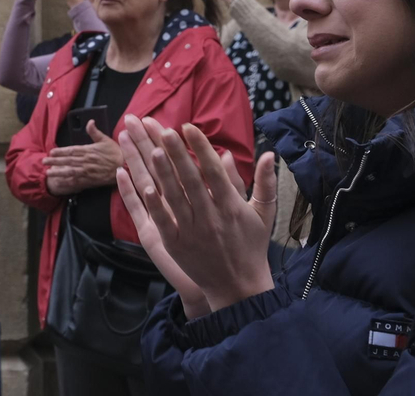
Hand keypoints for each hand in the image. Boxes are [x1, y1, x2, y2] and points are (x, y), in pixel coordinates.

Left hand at [43, 121, 121, 195]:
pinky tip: (60, 183)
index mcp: (89, 150)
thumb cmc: (116, 153)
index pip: (71, 150)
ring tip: (48, 172)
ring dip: (58, 171)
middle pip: (67, 161)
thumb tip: (90, 121)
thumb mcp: (106, 139)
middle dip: (55, 161)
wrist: (126, 167)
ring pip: (70, 171)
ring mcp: (88, 171)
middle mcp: (86, 161)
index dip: (60, 152)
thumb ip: (95, 132)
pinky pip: (77, 181)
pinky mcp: (91, 180)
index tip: (51, 152)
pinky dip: (68, 182)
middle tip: (44, 162)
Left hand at [118, 115, 275, 313]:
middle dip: (177, 154)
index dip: (200, 148)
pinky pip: (164, 222)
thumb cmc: (251, 247)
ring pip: (175, 198)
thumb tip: (269, 153)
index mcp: (231, 206)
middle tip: (164, 130)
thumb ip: (265, 182)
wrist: (239, 287)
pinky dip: (155, 205)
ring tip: (151, 149)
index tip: (188, 127)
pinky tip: (145, 187)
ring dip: (163, 174)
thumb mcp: (263, 214)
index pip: (213, 171)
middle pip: (191, 180)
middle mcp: (211, 217)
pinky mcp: (177, 246)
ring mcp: (193, 232)